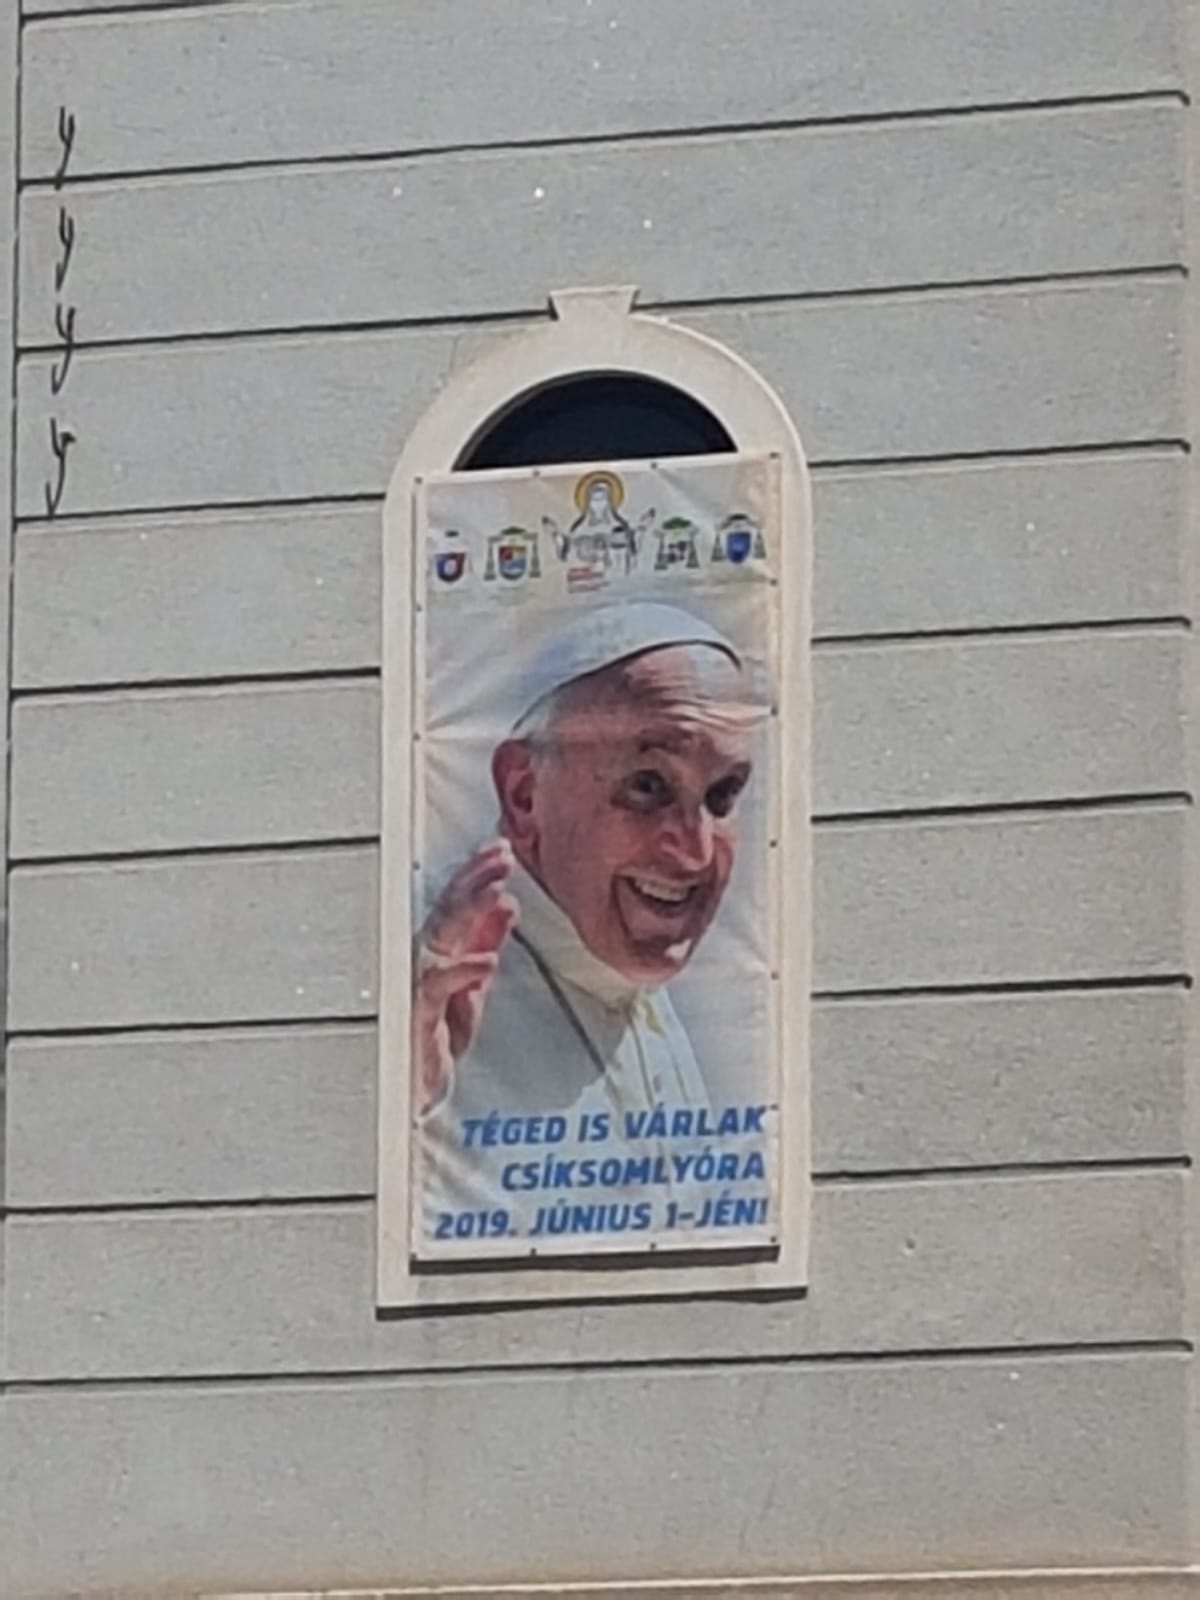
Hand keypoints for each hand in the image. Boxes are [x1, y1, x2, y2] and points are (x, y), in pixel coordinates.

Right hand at [413, 838, 518, 1114]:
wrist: (414, 1090)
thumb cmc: (433, 1037)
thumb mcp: (472, 985)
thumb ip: (486, 944)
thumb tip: (509, 904)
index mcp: (436, 951)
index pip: (455, 904)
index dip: (477, 875)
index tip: (501, 850)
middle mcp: (421, 960)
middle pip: (447, 910)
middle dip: (475, 879)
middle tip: (502, 855)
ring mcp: (414, 984)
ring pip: (441, 936)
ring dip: (470, 911)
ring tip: (499, 891)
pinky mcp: (415, 1013)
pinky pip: (438, 986)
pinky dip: (464, 971)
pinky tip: (487, 961)